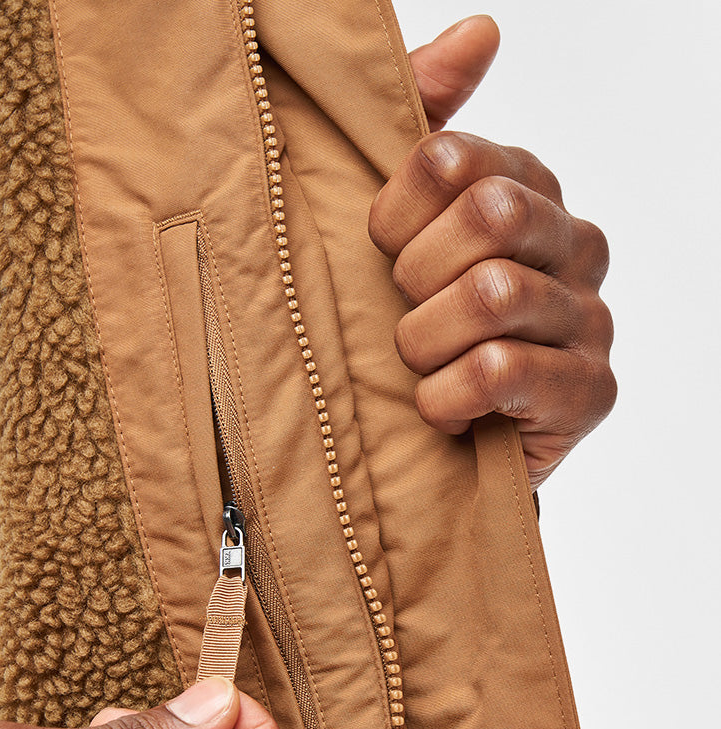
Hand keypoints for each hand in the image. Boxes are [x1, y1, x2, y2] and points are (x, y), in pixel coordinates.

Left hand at [387, 17, 615, 488]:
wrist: (444, 442)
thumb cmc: (421, 327)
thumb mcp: (406, 224)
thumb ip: (430, 121)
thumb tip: (480, 31)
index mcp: (530, 191)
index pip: (454, 159)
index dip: (395, 213)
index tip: (382, 256)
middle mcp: (576, 244)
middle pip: (489, 215)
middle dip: (415, 277)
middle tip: (402, 314)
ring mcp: (592, 318)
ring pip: (493, 296)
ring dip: (424, 342)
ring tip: (418, 366)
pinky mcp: (591, 391)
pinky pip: (502, 372)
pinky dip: (447, 395)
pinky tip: (440, 408)